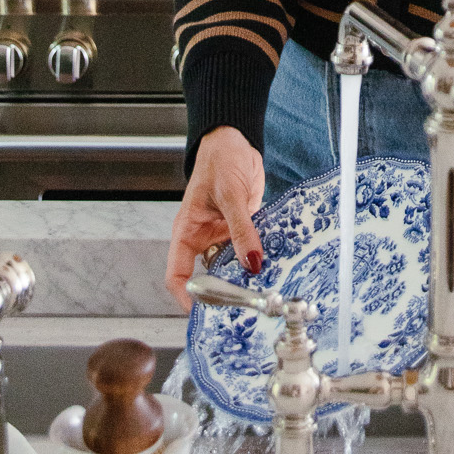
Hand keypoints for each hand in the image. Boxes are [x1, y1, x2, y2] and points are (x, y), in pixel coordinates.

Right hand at [165, 126, 265, 311]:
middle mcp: (204, 239)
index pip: (178, 275)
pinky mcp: (244, 230)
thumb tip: (252, 261)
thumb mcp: (230, 195)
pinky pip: (250, 251)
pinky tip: (275, 267)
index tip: (203, 312)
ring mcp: (225, 236)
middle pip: (207, 277)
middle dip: (223, 293)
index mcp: (187, 232)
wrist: (237, 141)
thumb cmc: (219, 160)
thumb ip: (241, 229)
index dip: (187, 297)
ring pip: (232, 267)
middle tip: (243, 307)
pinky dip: (260, 259)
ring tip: (263, 292)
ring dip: (246, 277)